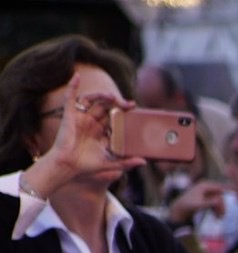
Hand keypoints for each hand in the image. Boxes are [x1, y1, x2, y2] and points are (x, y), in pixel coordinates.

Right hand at [19, 76, 143, 199]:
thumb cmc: (87, 166)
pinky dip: (72, 86)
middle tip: (128, 104)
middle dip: (116, 103)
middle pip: (105, 107)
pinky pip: (70, 98)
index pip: (114, 117)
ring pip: (92, 101)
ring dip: (102, 96)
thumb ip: (127, 162)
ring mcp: (80, 118)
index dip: (123, 111)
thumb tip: (144, 162)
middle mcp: (91, 123)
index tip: (134, 107)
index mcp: (101, 132)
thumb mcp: (111, 163)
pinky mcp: (69, 115)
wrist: (68, 166)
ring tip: (113, 97)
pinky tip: (76, 76)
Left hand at [166, 179, 227, 227]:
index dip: (229, 190)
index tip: (237, 192)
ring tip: (219, 218)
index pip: (220, 187)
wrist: (180, 208)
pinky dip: (217, 210)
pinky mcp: (207, 198)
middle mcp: (207, 187)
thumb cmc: (188, 205)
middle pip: (220, 195)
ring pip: (219, 200)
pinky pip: (216, 203)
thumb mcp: (200, 204)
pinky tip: (216, 217)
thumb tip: (219, 201)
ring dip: (220, 209)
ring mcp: (207, 192)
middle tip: (222, 216)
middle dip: (222, 206)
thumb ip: (210, 202)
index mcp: (205, 185)